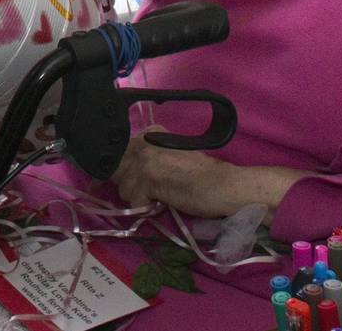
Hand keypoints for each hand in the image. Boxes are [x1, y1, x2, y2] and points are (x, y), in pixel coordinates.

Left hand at [113, 129, 305, 220]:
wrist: (224, 186)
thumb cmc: (201, 176)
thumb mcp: (170, 159)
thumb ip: (148, 160)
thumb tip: (123, 174)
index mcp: (151, 134)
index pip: (119, 154)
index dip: (125, 172)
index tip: (138, 181)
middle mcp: (145, 141)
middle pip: (117, 170)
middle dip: (130, 185)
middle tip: (151, 192)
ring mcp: (146, 158)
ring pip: (123, 187)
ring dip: (138, 198)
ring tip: (161, 197)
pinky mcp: (149, 178)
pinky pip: (134, 201)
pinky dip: (146, 208)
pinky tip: (163, 203)